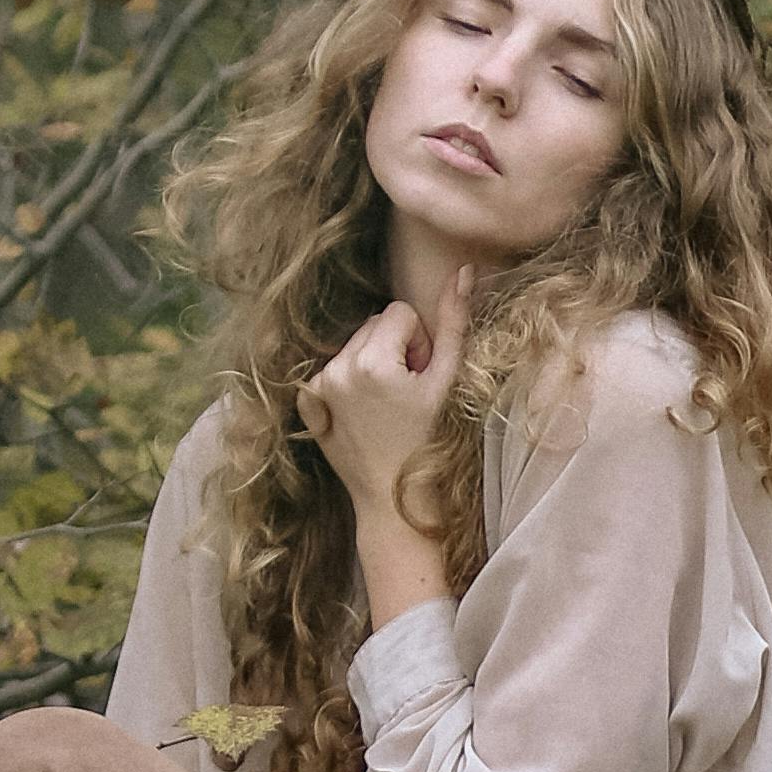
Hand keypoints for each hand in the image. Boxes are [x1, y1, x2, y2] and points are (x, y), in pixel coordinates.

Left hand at [294, 268, 471, 542]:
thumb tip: (463, 270)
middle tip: (407, 392)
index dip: (420, 342)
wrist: (394, 500)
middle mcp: (337, 369)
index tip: (421, 378)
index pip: (401, 312)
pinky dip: (349, 380)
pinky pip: (333, 366)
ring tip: (388, 403)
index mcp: (371, 361)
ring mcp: (318, 386)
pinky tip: (364, 411)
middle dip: (396, 348)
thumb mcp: (447, 381)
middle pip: (374, 323)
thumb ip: (454, 322)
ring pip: (354, 343)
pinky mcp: (308, 401)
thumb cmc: (430, 443)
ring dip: (374, 362)